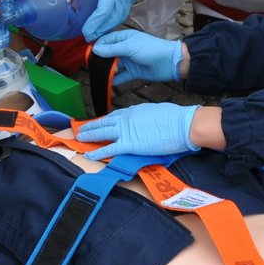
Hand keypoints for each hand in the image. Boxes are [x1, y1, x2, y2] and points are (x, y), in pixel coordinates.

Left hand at [60, 0, 151, 40]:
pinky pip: (126, 8)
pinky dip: (117, 16)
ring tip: (99, 30)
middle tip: (90, 37)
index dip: (95, 24)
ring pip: (122, 14)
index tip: (86, 31)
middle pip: (114, 18)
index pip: (104, 11)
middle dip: (102, 29)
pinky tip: (110, 17)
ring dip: (110, 25)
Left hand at [74, 103, 196, 160]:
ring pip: (102, 132)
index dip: (106, 120)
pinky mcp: (129, 144)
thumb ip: (149, 117)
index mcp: (135, 110)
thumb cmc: (177, 119)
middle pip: (105, 122)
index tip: (100, 122)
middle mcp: (127, 118)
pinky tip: (89, 155)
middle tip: (82, 129)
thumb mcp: (159, 112)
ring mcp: (126, 130)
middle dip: (92, 126)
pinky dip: (97, 152)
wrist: (183, 125)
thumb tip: (149, 122)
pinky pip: (109, 148)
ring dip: (89, 135)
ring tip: (80, 138)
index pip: (116, 115)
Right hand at [90, 29, 185, 83]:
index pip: (106, 40)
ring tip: (97, 76)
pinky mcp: (133, 72)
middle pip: (108, 54)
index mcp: (125, 37)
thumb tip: (96, 50)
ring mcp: (129, 60)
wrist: (169, 62)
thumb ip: (112, 49)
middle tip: (91, 67)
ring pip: (114, 66)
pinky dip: (114, 80)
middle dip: (100, 60)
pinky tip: (106, 84)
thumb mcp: (130, 47)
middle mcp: (125, 48)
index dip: (98, 46)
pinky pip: (121, 76)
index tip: (89, 54)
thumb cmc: (151, 49)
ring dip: (106, 71)